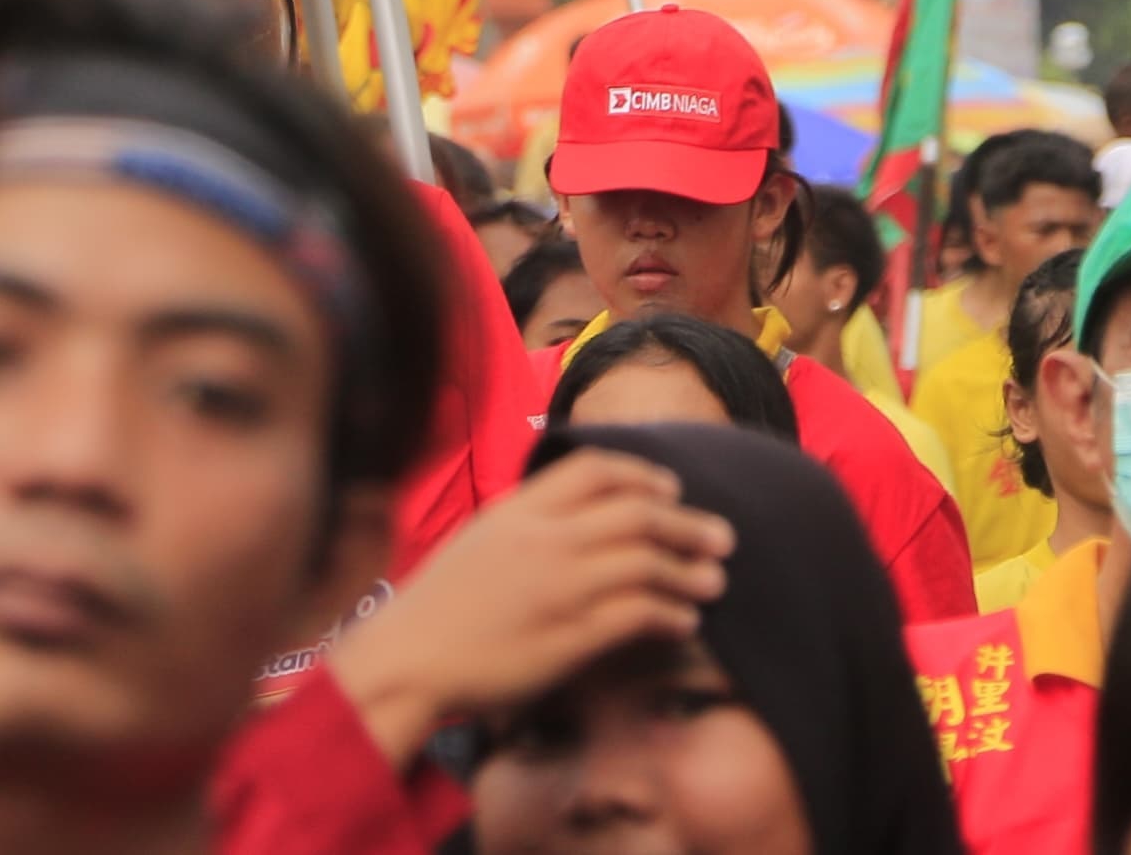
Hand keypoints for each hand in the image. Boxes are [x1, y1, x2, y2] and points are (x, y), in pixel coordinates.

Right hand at [328, 446, 736, 764]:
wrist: (408, 661)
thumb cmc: (440, 606)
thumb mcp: (482, 540)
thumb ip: (531, 523)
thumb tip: (581, 518)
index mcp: (521, 510)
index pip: (597, 469)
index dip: (643, 475)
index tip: (671, 488)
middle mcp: (546, 540)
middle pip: (637, 513)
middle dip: (687, 522)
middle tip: (722, 535)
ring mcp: (560, 587)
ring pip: (646, 562)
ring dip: (688, 570)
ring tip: (714, 580)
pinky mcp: (569, 637)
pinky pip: (637, 615)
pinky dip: (669, 614)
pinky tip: (683, 622)